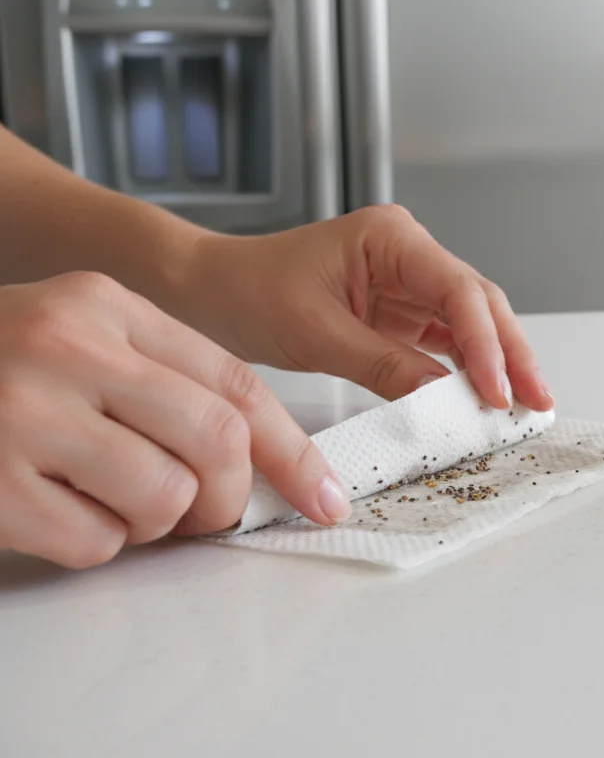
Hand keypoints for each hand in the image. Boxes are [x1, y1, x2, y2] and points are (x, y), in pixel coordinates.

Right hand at [0, 272, 349, 568]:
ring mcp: (21, 413)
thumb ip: (166, 379)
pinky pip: (95, 542)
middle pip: (216, 442)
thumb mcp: (81, 338)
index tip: (325, 496)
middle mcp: (66, 346)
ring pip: (164, 498)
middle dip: (230, 496)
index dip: (293, 450)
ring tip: (107, 499)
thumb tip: (263, 459)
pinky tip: (53, 510)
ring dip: (154, 523)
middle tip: (207, 512)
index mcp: (103, 305)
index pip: (236, 382)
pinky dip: (92, 544)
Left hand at [178, 205, 553, 410]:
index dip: (486, 343)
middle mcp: (409, 254)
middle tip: (536, 402)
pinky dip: (468, 372)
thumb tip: (442, 398)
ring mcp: (409, 284)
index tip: (498, 390)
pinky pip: (447, 343)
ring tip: (523, 407)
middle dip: (511, 354)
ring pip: (472, 324)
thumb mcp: (316, 333)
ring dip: (498, 365)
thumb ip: (384, 365)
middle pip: (479, 304)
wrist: (209, 292)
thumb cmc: (249, 292)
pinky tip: (484, 398)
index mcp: (391, 237)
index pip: (458, 290)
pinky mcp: (402, 314)